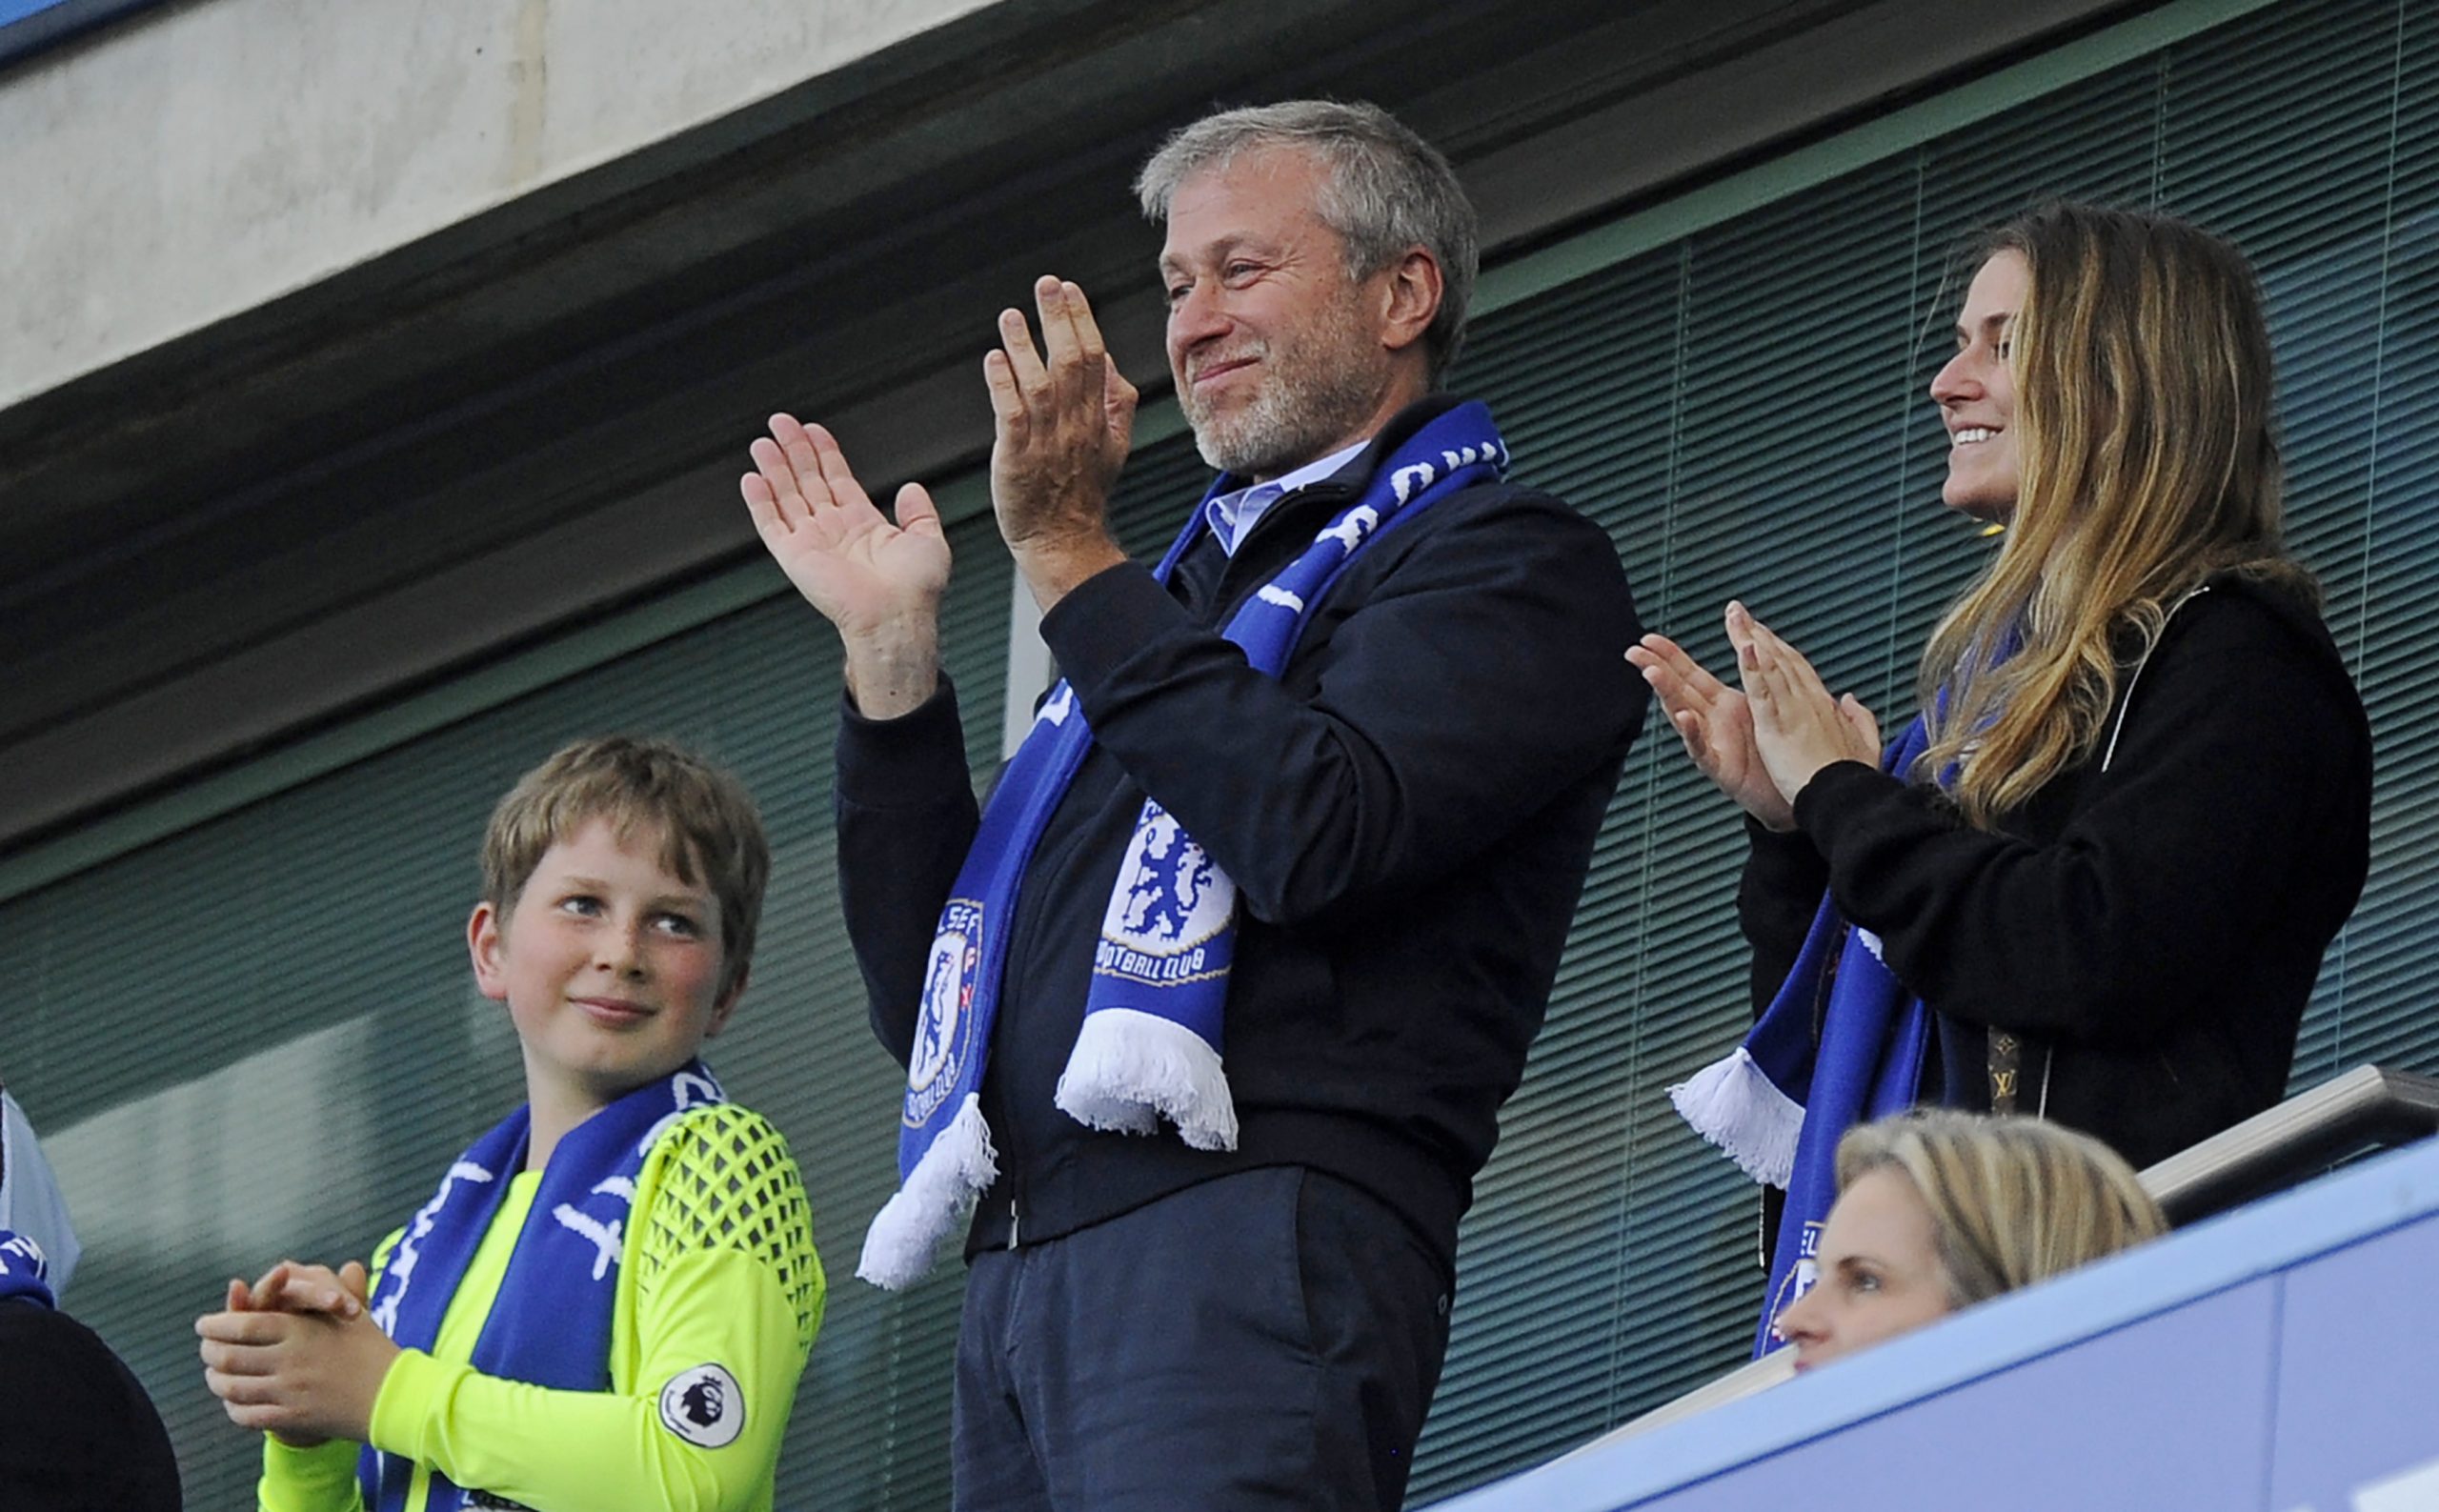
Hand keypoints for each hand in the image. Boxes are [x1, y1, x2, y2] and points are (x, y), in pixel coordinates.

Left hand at [200, 1265, 399, 1447]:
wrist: (395, 1396)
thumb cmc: (373, 1350)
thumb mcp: (353, 1315)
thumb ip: (324, 1292)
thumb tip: (314, 1264)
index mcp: (302, 1330)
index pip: (244, 1324)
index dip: (217, 1324)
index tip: (203, 1324)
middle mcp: (291, 1360)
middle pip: (230, 1356)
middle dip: (209, 1352)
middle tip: (205, 1348)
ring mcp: (290, 1391)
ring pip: (233, 1387)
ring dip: (217, 1381)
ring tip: (214, 1375)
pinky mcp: (293, 1417)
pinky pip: (247, 1415)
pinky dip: (233, 1408)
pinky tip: (233, 1403)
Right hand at [743, 414, 950, 716]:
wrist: (897, 615)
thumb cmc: (916, 588)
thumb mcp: (928, 540)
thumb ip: (919, 512)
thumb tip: (911, 487)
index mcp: (862, 524)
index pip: (836, 478)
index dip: (824, 451)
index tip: (812, 428)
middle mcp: (834, 530)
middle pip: (807, 480)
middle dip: (793, 449)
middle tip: (780, 421)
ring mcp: (812, 542)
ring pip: (786, 496)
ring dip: (773, 468)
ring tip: (762, 442)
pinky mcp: (795, 557)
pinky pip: (771, 525)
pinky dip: (759, 502)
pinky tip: (751, 478)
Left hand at [984, 276, 1135, 607]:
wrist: (1063, 541)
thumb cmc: (1082, 495)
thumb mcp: (1116, 448)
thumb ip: (1117, 404)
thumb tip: (1110, 362)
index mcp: (1099, 419)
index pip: (1095, 358)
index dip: (1082, 319)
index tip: (1069, 289)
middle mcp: (1076, 425)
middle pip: (1071, 362)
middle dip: (1059, 318)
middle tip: (1046, 283)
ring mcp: (1047, 442)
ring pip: (1039, 384)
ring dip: (1025, 346)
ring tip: (1011, 315)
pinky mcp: (1019, 458)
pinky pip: (1011, 415)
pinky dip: (1002, 384)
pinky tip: (994, 359)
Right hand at [1627, 623, 1795, 830]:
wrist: (1797, 795)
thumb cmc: (1779, 755)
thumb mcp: (1763, 709)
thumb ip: (1753, 681)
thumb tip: (1751, 647)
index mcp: (1723, 705)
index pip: (1690, 674)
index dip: (1670, 655)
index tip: (1650, 638)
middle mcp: (1712, 723)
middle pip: (1678, 690)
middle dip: (1655, 668)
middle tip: (1635, 651)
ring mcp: (1713, 745)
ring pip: (1683, 715)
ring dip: (1667, 693)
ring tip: (1652, 674)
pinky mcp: (1721, 769)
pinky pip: (1703, 750)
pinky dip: (1693, 734)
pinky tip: (1685, 718)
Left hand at [1727, 601, 1881, 808]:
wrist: (1849, 798)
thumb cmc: (1854, 778)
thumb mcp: (1863, 744)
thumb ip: (1858, 719)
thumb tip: (1850, 699)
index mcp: (1822, 706)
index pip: (1797, 668)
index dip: (1779, 648)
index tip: (1763, 632)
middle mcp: (1808, 701)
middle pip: (1780, 659)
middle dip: (1758, 633)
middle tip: (1738, 612)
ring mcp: (1793, 711)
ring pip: (1769, 667)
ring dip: (1749, 641)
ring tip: (1734, 618)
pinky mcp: (1778, 726)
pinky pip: (1763, 692)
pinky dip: (1754, 670)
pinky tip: (1744, 649)